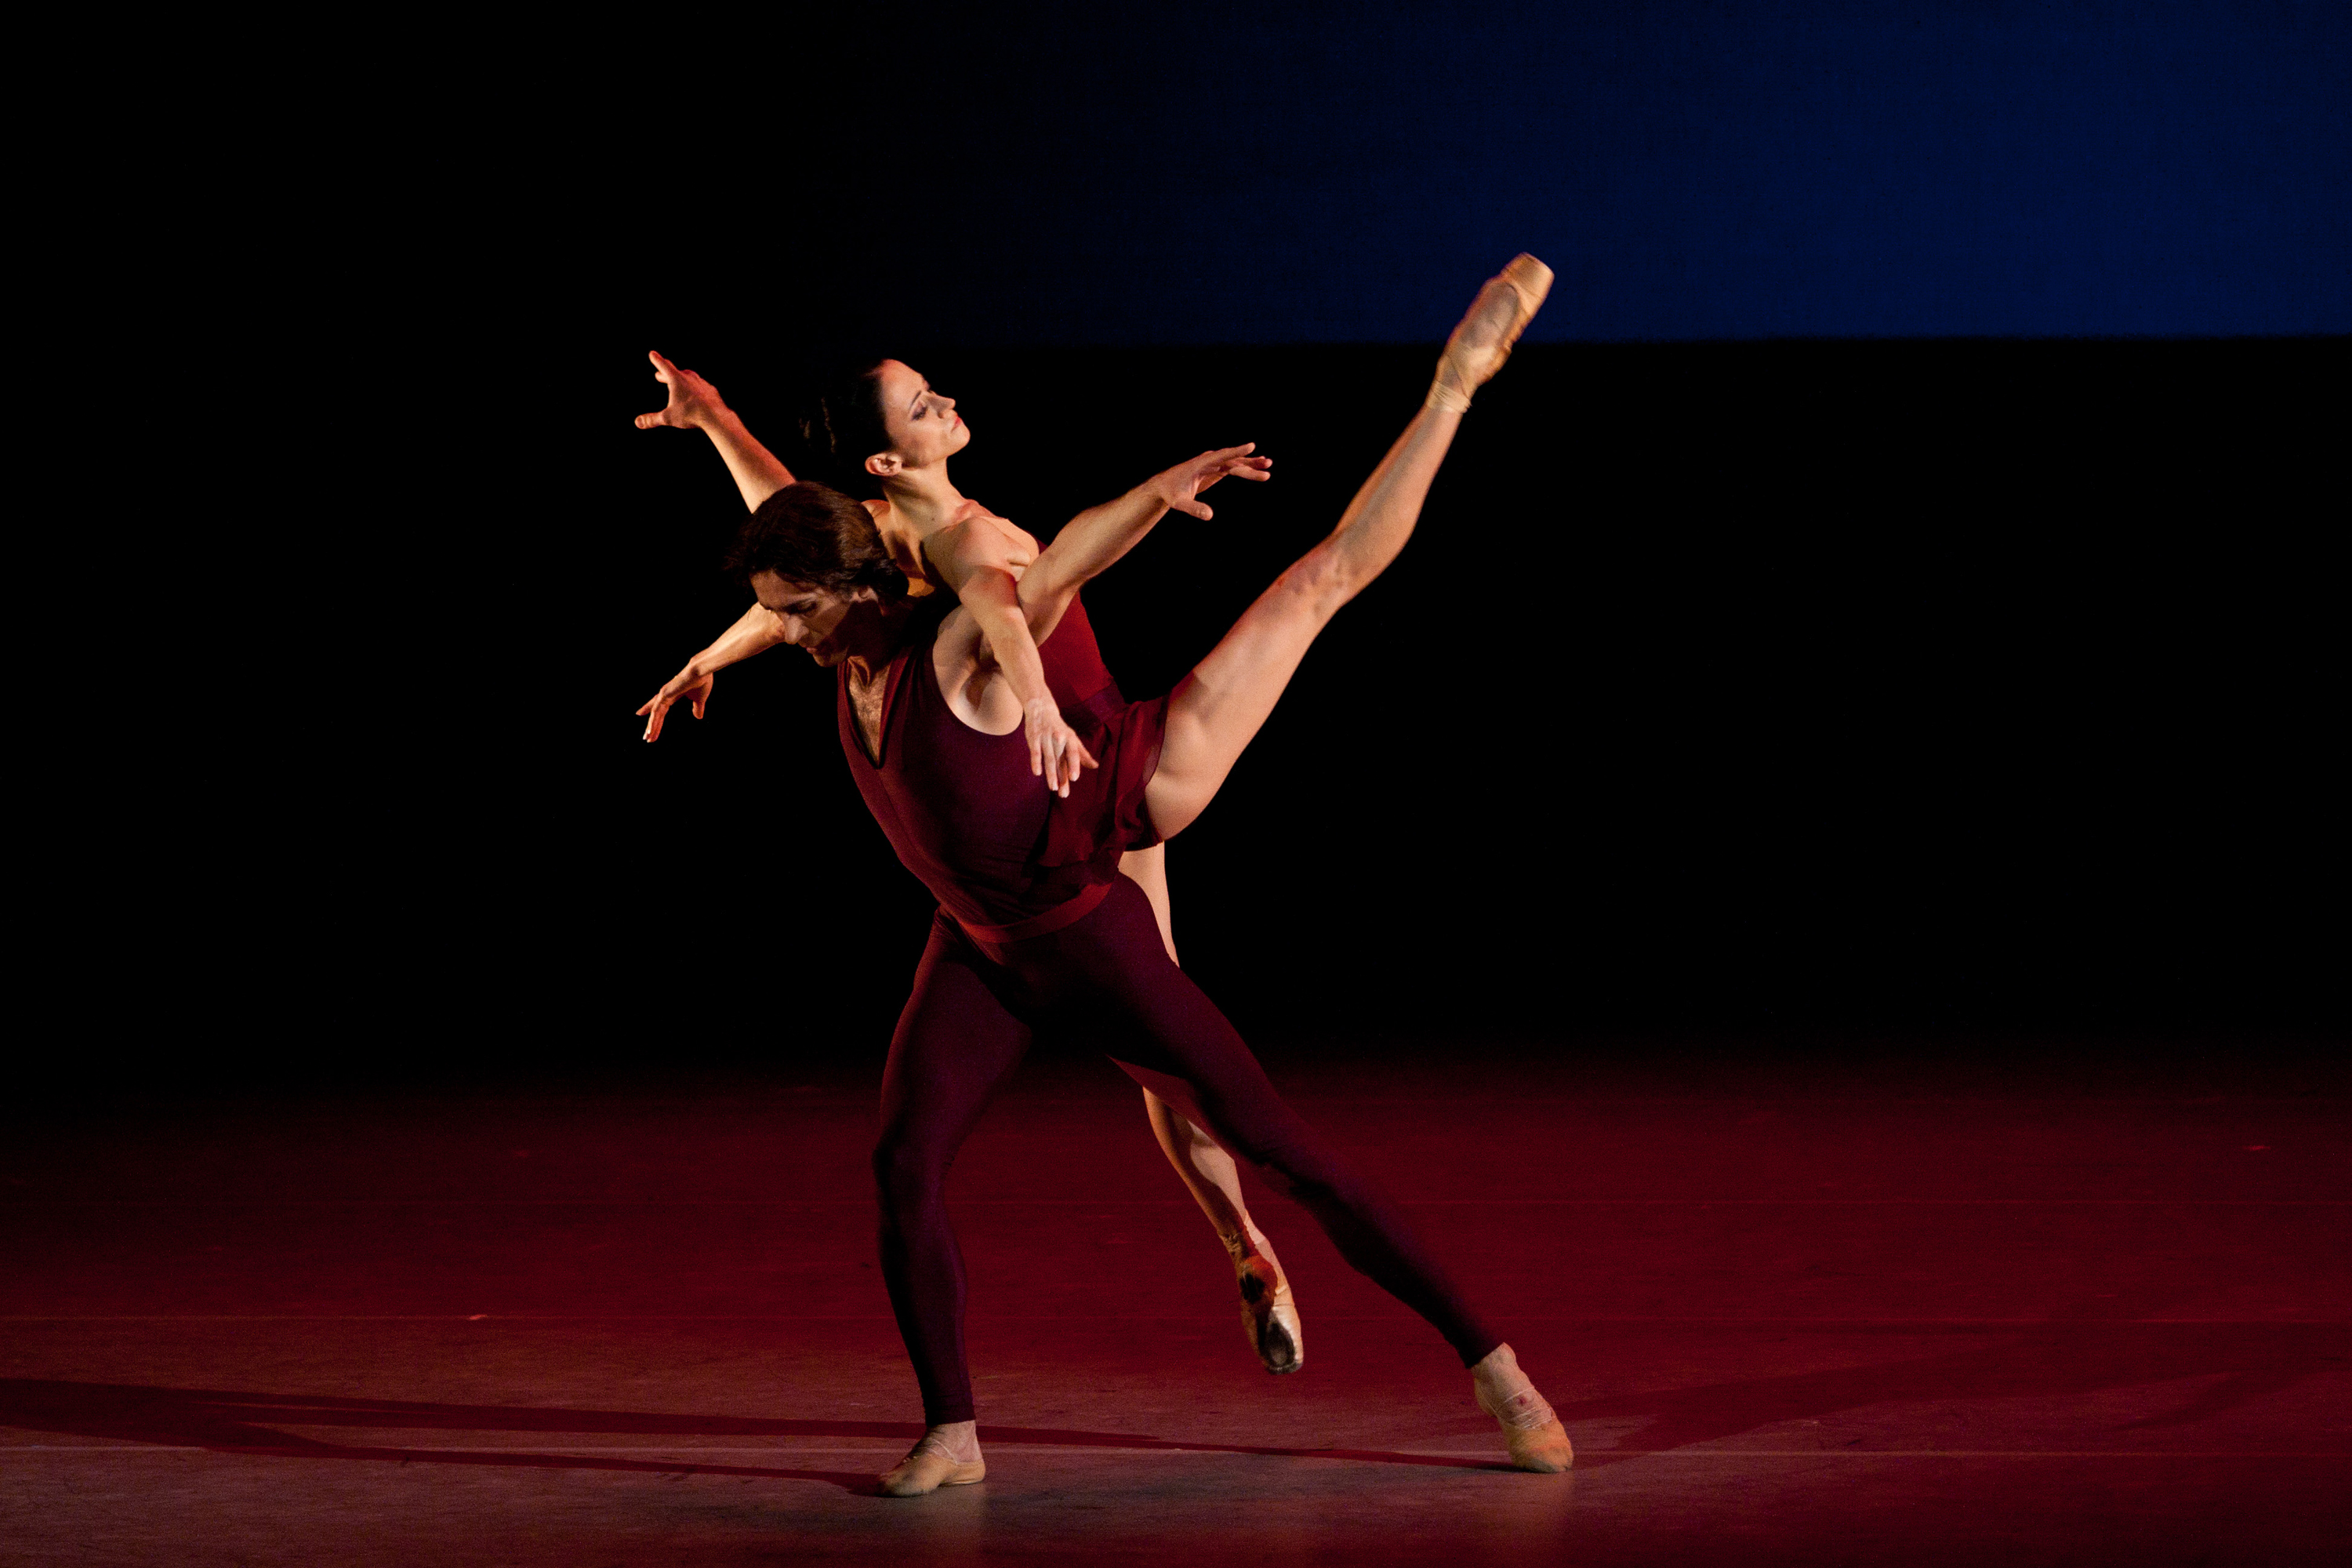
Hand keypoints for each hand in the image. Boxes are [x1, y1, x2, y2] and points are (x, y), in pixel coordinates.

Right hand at [633, 351, 726, 431]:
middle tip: (660, 373)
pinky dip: (695, 387)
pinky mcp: (710, 390)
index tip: (652, 353)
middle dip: (665, 372)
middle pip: (674, 371)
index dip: (656, 360)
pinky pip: (700, 386)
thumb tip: (637, 422)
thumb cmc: (691, 415)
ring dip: (681, 378)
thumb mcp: (668, 418)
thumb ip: (652, 420)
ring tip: (679, 380)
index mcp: (676, 380)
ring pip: (689, 377)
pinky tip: (696, 392)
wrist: (716, 416)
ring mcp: (701, 383)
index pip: (663, 366)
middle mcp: (688, 378)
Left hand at [636, 664, 714, 741]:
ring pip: (655, 714)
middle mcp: (666, 694)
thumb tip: (698, 717)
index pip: (661, 708)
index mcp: (673, 694)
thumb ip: (697, 708)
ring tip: (648, 738)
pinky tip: (650, 730)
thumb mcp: (699, 699)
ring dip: (651, 727)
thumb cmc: (702, 681)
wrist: (701, 671)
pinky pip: (656, 711)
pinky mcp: (664, 695)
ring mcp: (664, 694)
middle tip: (646, 737)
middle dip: (652, 725)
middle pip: (656, 713)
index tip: (646, 721)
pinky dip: (653, 721)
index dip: (654, 715)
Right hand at [1024, 699, 1098, 796]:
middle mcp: (1059, 738)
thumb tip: (1095, 766)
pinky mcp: (1033, 739)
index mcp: (1069, 738)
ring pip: (1049, 759)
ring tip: (1053, 788)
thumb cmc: (1059, 727)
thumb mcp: (1072, 738)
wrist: (1041, 709)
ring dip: (1050, 774)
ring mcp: (1045, 738)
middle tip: (1064, 794)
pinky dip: (1036, 762)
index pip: (1073, 753)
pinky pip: (1035, 752)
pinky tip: (1037, 773)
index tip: (1074, 778)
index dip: (1074, 765)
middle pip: (1061, 761)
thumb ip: (1082, 753)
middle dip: (1062, 777)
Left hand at [1152, 443, 1271, 520]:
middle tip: (1267, 468)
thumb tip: (1210, 516)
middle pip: (1232, 461)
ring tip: (1268, 464)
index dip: (1236, 451)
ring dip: (1251, 464)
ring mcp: (1212, 465)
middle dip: (1249, 464)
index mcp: (1200, 464)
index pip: (1221, 455)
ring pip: (1235, 463)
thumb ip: (1194, 508)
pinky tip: (1257, 468)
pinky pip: (1233, 467)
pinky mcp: (1215, 470)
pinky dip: (1245, 468)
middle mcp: (1208, 461)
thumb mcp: (1180, 503)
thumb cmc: (1171, 493)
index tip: (1251, 446)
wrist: (1164, 486)